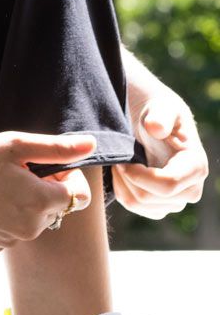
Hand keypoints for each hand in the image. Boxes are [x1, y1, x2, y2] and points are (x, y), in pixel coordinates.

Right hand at [0, 131, 96, 251]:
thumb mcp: (15, 145)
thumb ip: (57, 148)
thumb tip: (92, 144)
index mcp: (42, 202)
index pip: (78, 193)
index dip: (64, 175)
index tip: (40, 165)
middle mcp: (33, 229)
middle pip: (55, 207)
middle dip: (43, 189)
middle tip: (13, 172)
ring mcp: (13, 241)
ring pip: (34, 220)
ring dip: (25, 203)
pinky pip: (14, 230)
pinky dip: (7, 216)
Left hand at [112, 90, 208, 219]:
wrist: (154, 122)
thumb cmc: (159, 111)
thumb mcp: (161, 107)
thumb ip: (160, 116)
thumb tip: (157, 129)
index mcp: (196, 166)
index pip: (167, 184)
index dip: (137, 175)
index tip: (122, 159)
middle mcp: (191, 189)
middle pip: (148, 197)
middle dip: (126, 177)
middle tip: (117, 157)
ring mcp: (176, 201)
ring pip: (139, 204)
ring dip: (121, 183)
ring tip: (118, 161)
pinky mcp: (161, 206)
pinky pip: (135, 207)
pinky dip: (121, 190)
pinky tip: (120, 172)